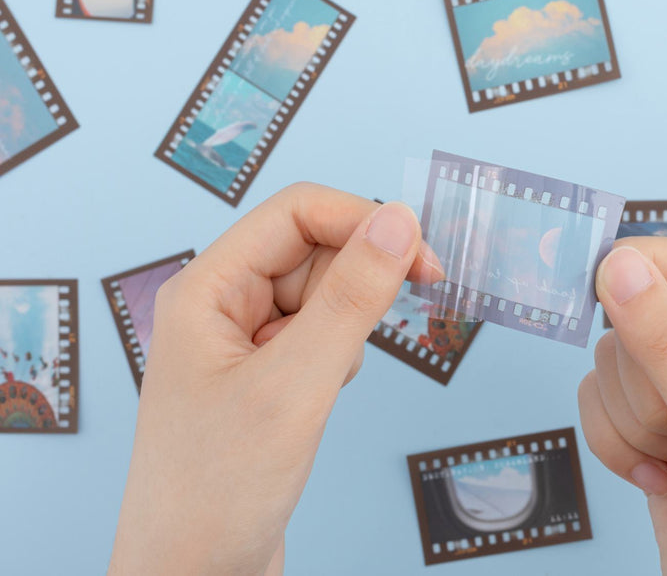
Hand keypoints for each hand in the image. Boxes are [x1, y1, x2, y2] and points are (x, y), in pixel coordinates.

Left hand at [108, 184, 437, 574]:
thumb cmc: (215, 492)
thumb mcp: (295, 386)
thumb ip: (351, 299)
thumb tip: (398, 222)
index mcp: (207, 289)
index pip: (297, 213)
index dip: (363, 221)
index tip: (421, 255)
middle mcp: (223, 306)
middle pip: (314, 249)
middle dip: (358, 282)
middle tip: (380, 329)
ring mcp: (244, 344)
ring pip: (323, 295)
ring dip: (347, 328)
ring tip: (321, 386)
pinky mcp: (266, 378)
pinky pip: (320, 337)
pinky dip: (339, 357)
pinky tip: (318, 401)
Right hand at [577, 239, 666, 574]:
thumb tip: (618, 265)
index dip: (646, 266)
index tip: (595, 279)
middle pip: (644, 317)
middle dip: (646, 383)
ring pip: (613, 364)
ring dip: (632, 421)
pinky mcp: (655, 431)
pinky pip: (599, 405)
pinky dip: (615, 445)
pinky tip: (660, 479)